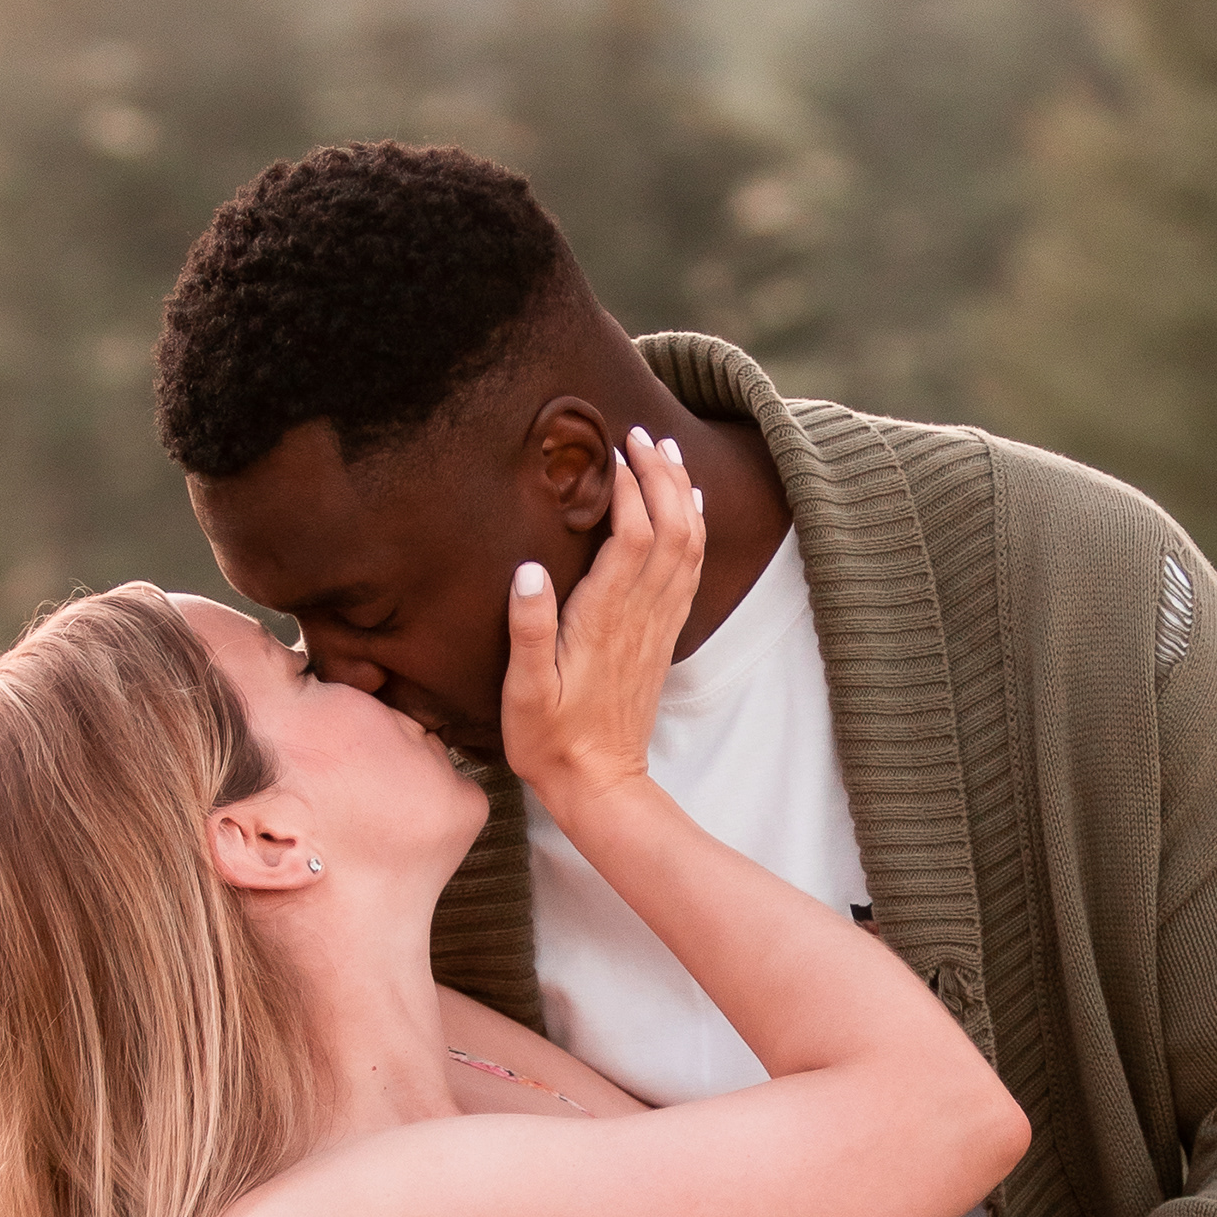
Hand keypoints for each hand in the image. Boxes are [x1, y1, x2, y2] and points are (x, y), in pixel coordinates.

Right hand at [501, 426, 704, 824]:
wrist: (599, 783)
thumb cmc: (550, 738)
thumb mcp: (523, 691)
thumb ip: (527, 630)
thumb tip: (529, 571)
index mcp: (604, 619)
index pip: (631, 537)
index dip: (628, 489)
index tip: (610, 452)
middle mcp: (640, 615)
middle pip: (669, 528)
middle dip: (660, 475)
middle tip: (639, 433)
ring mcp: (658, 624)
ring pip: (688, 544)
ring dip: (682, 493)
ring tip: (667, 451)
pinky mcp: (664, 635)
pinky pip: (690, 570)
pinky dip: (694, 528)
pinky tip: (689, 505)